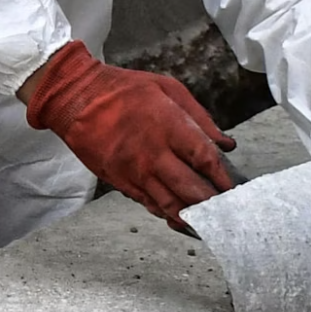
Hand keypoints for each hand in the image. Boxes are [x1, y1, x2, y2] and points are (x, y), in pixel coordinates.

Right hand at [22, 42, 235, 228]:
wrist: (75, 98)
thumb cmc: (122, 89)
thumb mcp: (167, 88)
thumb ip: (200, 117)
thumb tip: (225, 143)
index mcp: (169, 125)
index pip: (204, 158)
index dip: (223, 178)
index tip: (235, 189)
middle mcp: (153, 153)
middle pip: (191, 189)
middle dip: (212, 204)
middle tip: (228, 212)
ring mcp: (135, 171)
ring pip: (170, 204)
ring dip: (192, 216)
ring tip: (209, 223)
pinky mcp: (120, 181)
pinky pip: (148, 204)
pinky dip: (166, 214)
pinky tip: (180, 218)